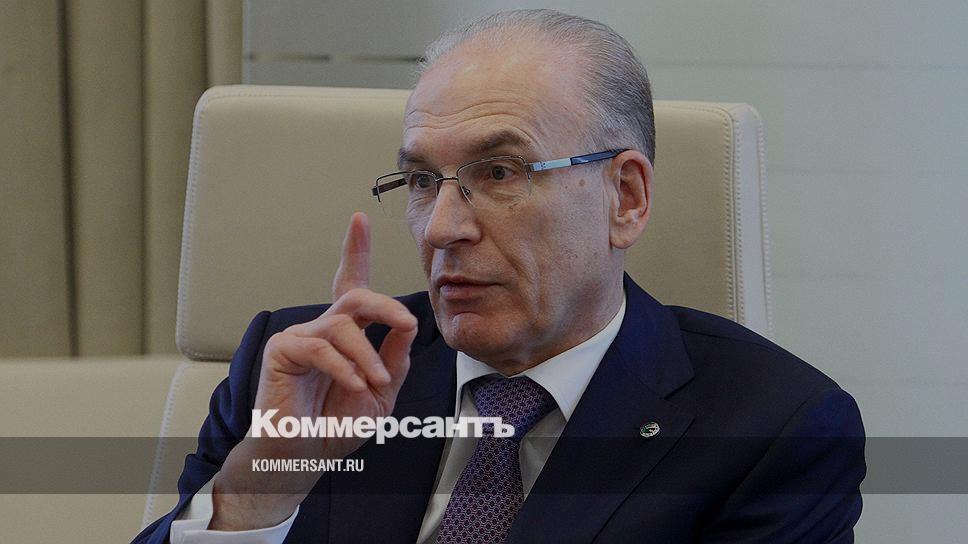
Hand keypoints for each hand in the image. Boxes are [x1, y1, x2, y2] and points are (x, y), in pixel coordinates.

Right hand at [210, 212, 417, 529]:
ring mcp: (301, 335)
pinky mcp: (282, 351)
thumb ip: (395, 358)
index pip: (352, 283)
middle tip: (405, 323)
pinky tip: (355, 386)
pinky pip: (320, 347)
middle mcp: (323, 327)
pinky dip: (344, 368)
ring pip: (342, 324)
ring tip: (374, 382)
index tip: (359, 219)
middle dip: (385, 305)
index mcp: (346, 333)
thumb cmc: (337, 424)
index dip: (355, 250)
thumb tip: (408, 324)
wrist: (306, 455)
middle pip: (356, 295)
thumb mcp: (382, 392)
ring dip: (367, 355)